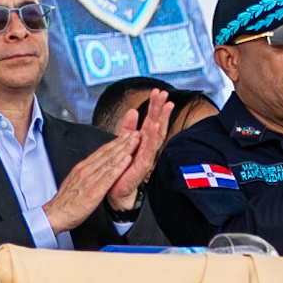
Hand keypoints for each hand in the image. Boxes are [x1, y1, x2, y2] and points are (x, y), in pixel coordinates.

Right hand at [43, 131, 140, 232]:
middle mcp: (86, 170)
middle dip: (122, 142)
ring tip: (135, 141)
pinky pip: (109, 177)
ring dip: (124, 150)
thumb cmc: (65, 202)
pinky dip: (119, 167)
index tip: (125, 136)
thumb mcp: (74, 182)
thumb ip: (84, 174)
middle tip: (135, 133)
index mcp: (82, 168)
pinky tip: (128, 159)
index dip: (114, 143)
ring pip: (109, 161)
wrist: (55, 214)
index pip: (101, 152)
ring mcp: (90, 180)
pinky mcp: (94, 191)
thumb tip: (91, 169)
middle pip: (107, 153)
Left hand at [110, 92, 169, 211]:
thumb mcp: (123, 143)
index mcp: (142, 141)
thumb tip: (132, 111)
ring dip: (162, 120)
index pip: (150, 120)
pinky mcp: (142, 166)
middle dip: (161, 108)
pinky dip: (153, 138)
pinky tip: (156, 126)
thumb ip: (128, 127)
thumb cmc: (122, 169)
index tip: (157, 91)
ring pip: (156, 135)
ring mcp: (146, 156)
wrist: (117, 192)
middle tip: (165, 93)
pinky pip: (149, 150)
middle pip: (156, 124)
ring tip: (166, 106)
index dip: (154, 106)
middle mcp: (147, 147)